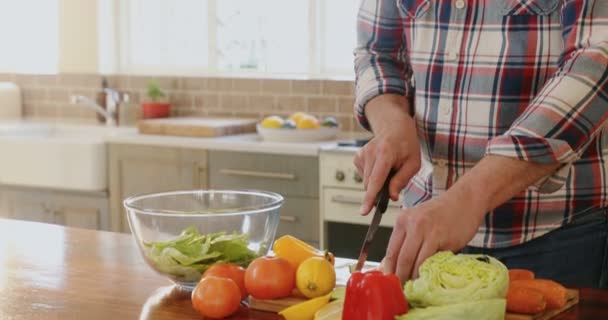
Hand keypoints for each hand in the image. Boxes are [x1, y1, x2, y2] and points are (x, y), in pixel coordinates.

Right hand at [354, 95, 420, 214]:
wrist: (394, 127)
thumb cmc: (406, 145)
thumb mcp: (413, 163)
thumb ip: (401, 181)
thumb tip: (392, 197)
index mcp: (385, 153)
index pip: (376, 180)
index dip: (370, 197)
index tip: (364, 211)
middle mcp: (370, 152)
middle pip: (370, 184)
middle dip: (380, 191)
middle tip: (392, 183)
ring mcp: (361, 154)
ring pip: (366, 182)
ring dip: (377, 183)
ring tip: (388, 169)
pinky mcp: (357, 157)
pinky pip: (363, 176)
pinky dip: (372, 177)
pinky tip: (380, 167)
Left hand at [382, 188, 484, 281]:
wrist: (466, 200)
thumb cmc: (443, 213)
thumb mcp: (419, 222)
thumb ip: (409, 240)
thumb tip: (397, 266)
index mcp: (402, 221)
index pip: (390, 251)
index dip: (389, 270)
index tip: (390, 283)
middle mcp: (411, 224)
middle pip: (400, 258)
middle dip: (399, 277)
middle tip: (401, 291)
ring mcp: (426, 230)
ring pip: (412, 261)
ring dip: (412, 277)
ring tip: (414, 288)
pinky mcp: (441, 237)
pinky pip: (429, 260)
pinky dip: (426, 272)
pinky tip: (427, 278)